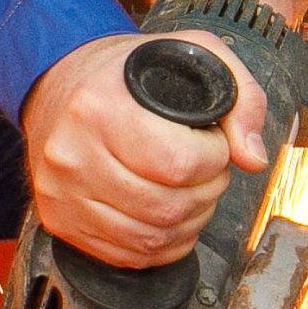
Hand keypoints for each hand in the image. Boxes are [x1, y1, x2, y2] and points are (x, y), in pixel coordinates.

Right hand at [20, 34, 266, 269]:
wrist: (56, 83)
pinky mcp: (61, 220)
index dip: (214, 159)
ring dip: (189, 221)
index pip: (179, 163)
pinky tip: (170, 216)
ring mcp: (63, 192)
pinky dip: (163, 244)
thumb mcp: (193, 54)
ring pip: (151, 238)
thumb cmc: (125, 73)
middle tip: (205, 169)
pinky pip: (129, 255)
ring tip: (191, 190)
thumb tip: (252, 158)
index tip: (211, 144)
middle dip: (206, 192)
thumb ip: (240, 97)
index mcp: (100, 107)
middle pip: (168, 207)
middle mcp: (73, 154)